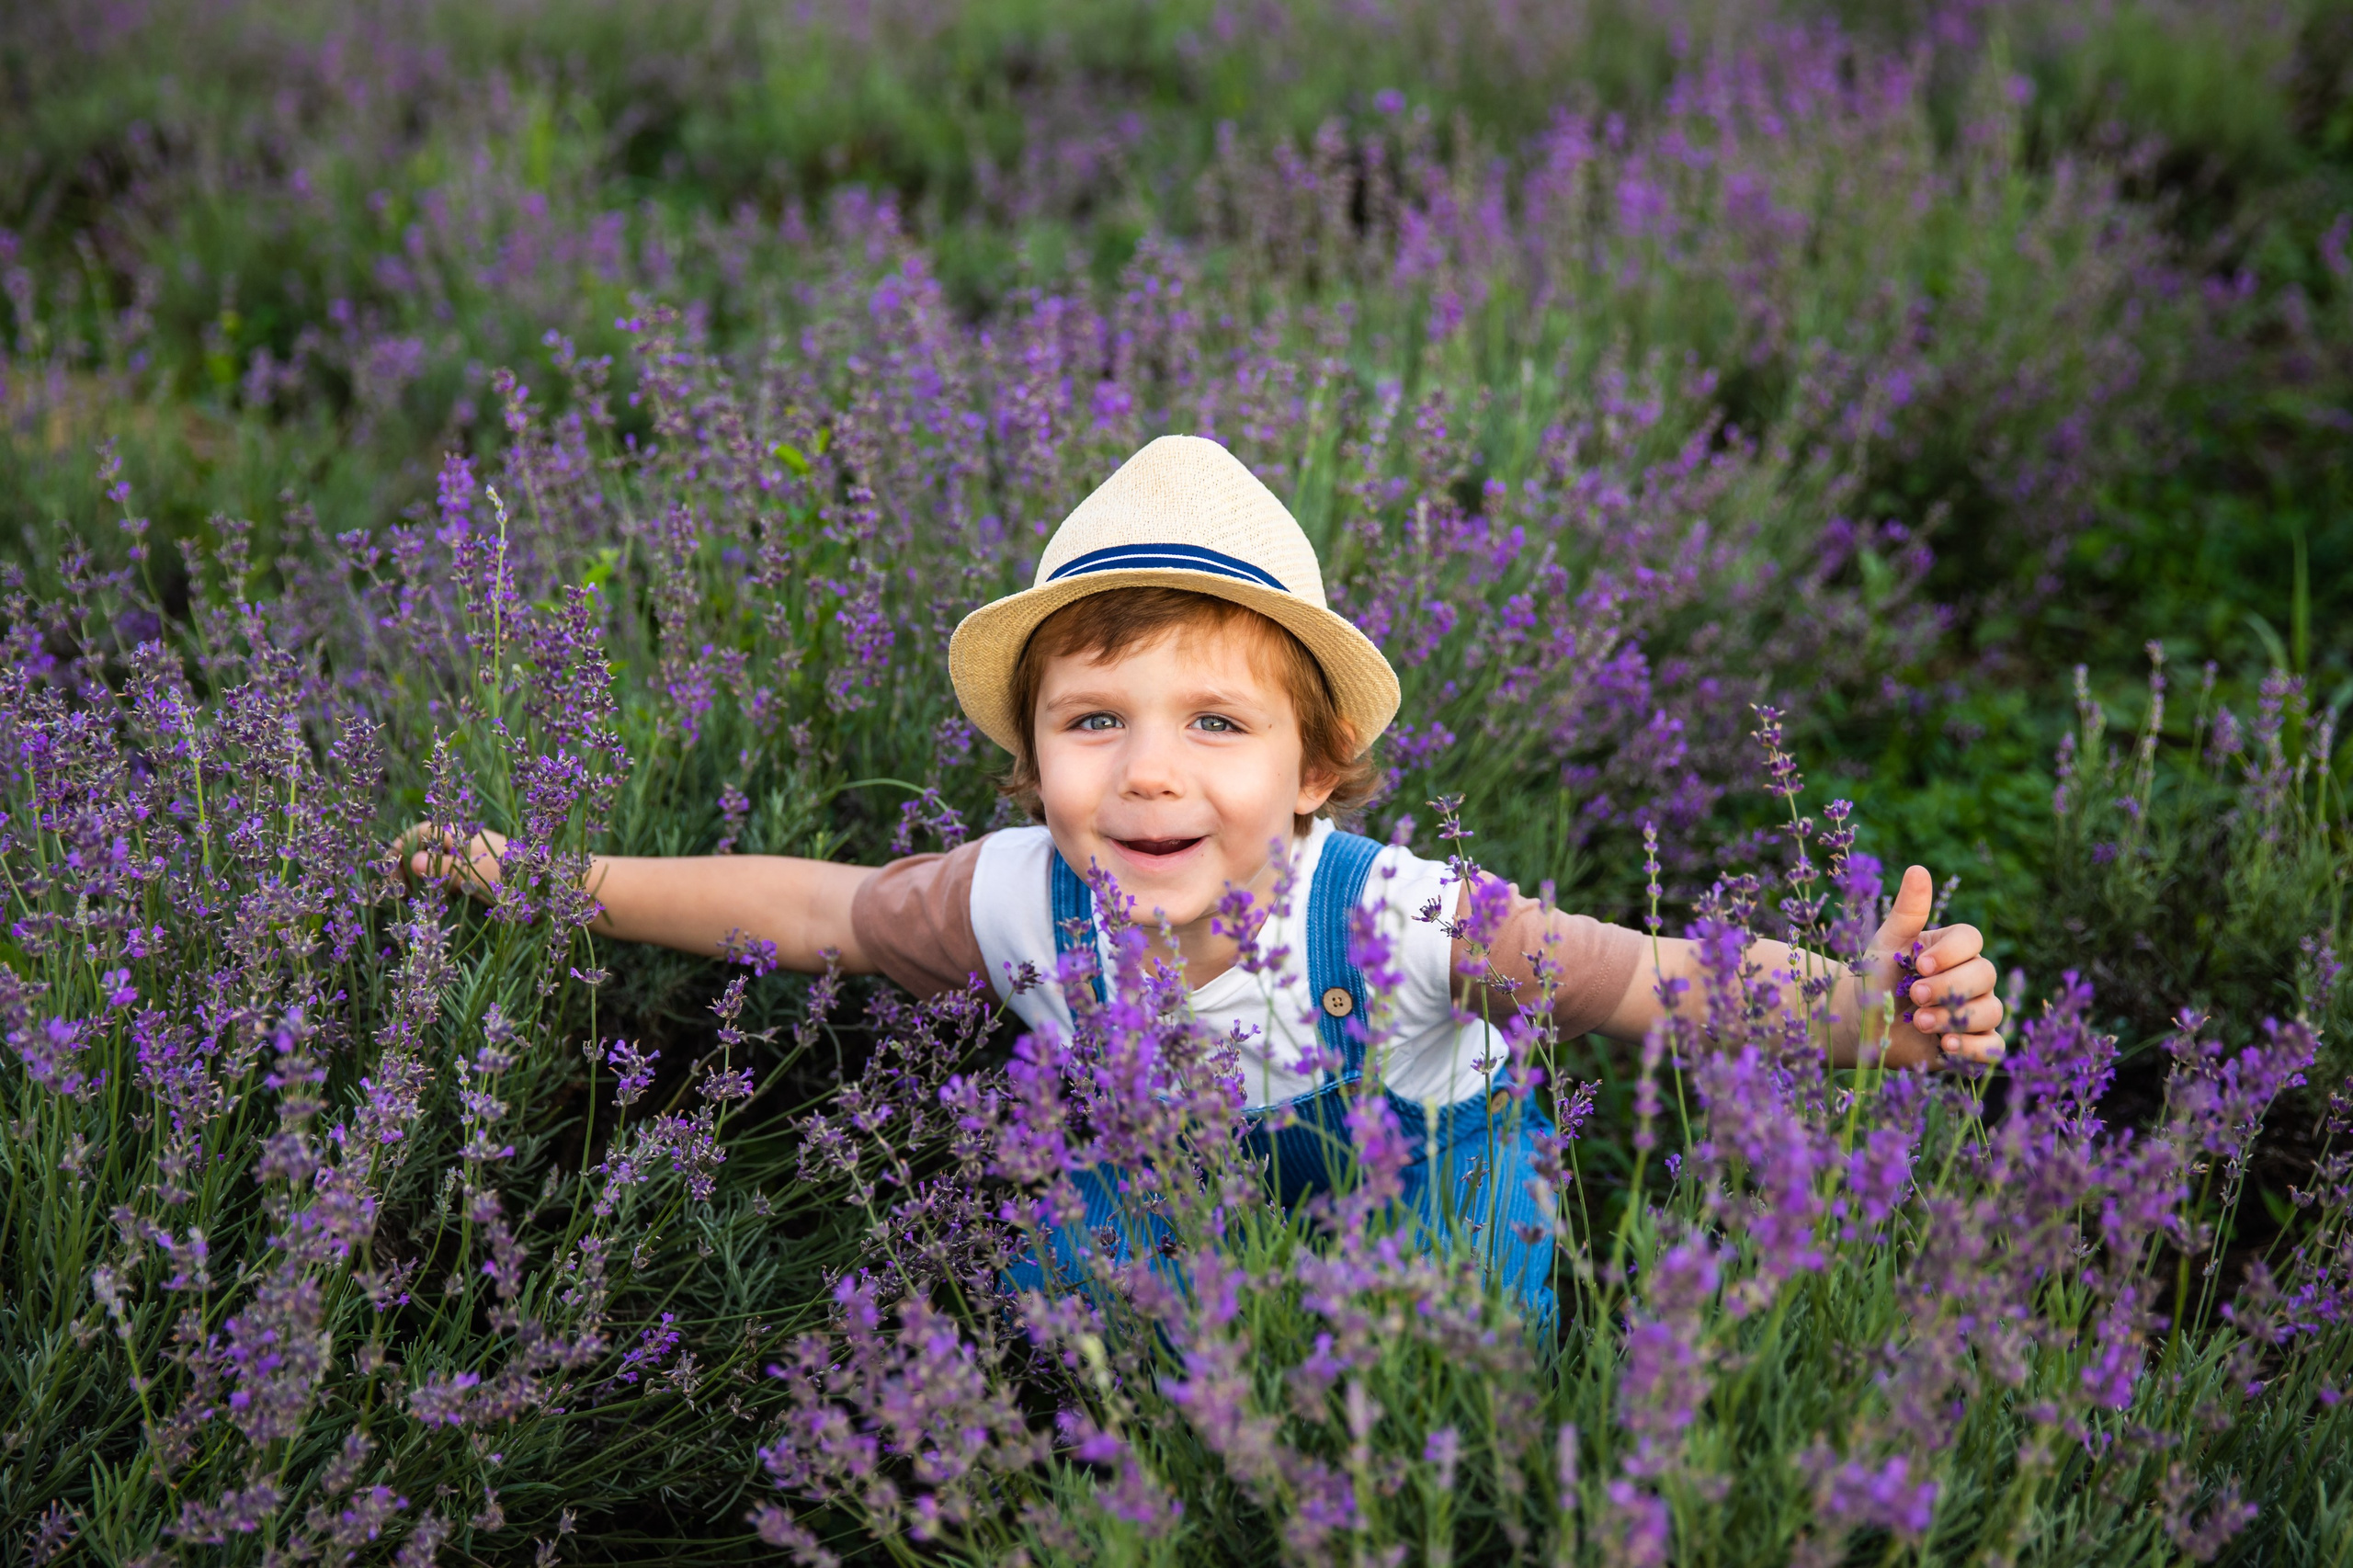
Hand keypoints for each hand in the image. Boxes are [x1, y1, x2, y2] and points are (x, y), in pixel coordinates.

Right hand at [394, 822, 509, 902]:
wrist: (545, 880)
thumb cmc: (510, 875)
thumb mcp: (473, 874)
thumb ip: (443, 868)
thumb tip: (413, 861)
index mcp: (456, 833)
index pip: (416, 833)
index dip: (399, 851)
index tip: (393, 878)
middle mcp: (460, 839)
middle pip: (422, 846)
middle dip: (407, 865)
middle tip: (404, 893)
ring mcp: (469, 853)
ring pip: (434, 859)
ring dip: (421, 875)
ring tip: (416, 897)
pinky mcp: (477, 867)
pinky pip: (449, 870)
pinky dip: (438, 881)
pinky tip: (438, 898)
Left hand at [1862, 865, 2005, 1066]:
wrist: (1861, 1021)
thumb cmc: (1876, 977)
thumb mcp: (1887, 944)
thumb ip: (1906, 911)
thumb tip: (1919, 869)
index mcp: (1953, 947)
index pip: (1972, 940)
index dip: (1951, 953)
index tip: (1919, 965)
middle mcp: (1972, 977)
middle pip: (1986, 975)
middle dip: (1949, 987)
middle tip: (1915, 995)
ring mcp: (1976, 1011)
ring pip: (1991, 1010)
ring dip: (1956, 1017)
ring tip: (1918, 1021)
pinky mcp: (1974, 1044)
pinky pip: (1993, 1047)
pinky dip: (1974, 1047)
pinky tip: (1947, 1045)